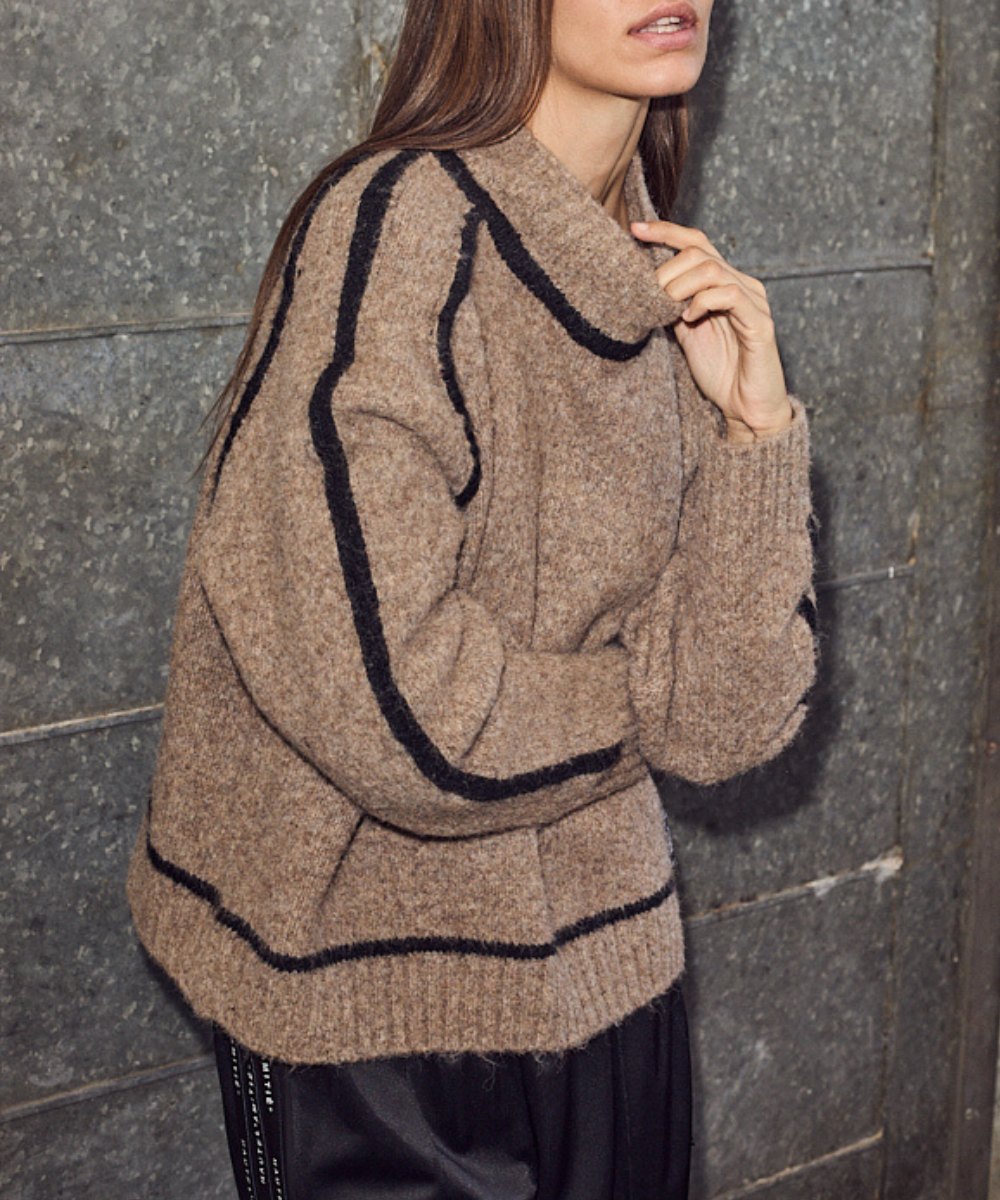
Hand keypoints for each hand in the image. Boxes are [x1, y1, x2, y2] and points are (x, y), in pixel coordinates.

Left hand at [632, 220, 791, 442]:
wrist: (746, 406)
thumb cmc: (719, 371)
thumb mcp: (685, 332)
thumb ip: (671, 305)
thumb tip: (643, 284)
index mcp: (724, 283)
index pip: (696, 243)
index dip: (666, 232)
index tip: (635, 230)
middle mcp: (741, 284)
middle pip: (699, 251)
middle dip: (666, 270)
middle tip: (650, 296)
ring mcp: (753, 301)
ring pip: (712, 269)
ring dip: (680, 287)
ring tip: (668, 309)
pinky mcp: (760, 323)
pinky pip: (730, 294)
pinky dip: (702, 302)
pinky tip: (688, 319)